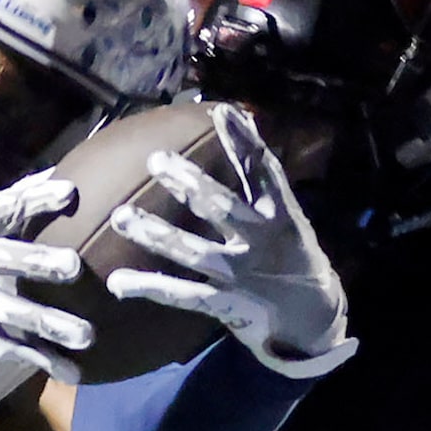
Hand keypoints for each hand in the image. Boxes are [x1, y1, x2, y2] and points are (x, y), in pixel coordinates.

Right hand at [0, 173, 90, 379]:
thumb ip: (16, 198)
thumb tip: (61, 174)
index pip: (8, 209)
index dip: (37, 200)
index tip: (70, 193)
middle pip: (7, 260)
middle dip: (39, 262)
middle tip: (74, 265)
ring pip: (12, 313)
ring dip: (48, 324)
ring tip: (86, 336)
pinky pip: (8, 348)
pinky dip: (39, 360)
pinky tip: (71, 372)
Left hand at [102, 107, 355, 378]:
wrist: (312, 318)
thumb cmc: (291, 255)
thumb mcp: (285, 215)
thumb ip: (258, 174)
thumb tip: (239, 119)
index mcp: (279, 215)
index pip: (263, 172)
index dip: (244, 142)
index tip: (223, 113)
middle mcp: (261, 241)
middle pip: (222, 208)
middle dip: (189, 183)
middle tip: (155, 160)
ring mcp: (242, 275)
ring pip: (193, 252)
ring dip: (155, 234)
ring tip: (120, 216)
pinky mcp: (226, 305)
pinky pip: (183, 296)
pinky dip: (150, 288)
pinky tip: (118, 283)